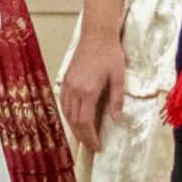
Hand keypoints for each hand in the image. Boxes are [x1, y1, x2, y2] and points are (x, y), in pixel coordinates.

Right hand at [59, 35, 127, 153]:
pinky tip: (75, 119)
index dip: (90, 137)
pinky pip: (63, 102)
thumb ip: (116, 99)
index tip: (98, 146)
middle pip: (74, 121)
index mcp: (88, 91)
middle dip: (82, 136)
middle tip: (92, 146)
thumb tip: (117, 120)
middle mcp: (75, 89)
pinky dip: (68, 115)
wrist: (97, 34)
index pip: (85, 122)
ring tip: (84, 136)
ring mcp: (68, 84)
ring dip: (74, 127)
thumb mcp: (118, 76)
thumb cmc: (110, 53)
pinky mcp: (66, 79)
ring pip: (66, 113)